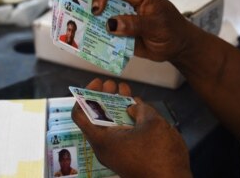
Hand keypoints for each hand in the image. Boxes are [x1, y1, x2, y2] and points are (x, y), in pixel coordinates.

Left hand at [71, 78, 191, 177]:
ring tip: (125, 90)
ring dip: (116, 106)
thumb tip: (133, 106)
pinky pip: (121, 134)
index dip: (85, 95)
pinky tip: (136, 107)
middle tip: (112, 84)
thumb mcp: (152, 123)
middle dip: (103, 97)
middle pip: (96, 117)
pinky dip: (125, 119)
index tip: (98, 83)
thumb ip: (140, 109)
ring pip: (110, 125)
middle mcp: (104, 147)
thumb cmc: (160, 155)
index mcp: (102, 139)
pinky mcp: (127, 156)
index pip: (79, 115)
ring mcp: (116, 153)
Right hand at [91, 0, 199, 62]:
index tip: (97, 9)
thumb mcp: (157, 27)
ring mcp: (120, 17)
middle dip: (90, 5)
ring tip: (84, 32)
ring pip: (99, 15)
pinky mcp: (117, 32)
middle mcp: (125, 2)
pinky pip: (103, 32)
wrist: (177, 47)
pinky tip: (91, 43)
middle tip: (86, 20)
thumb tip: (110, 24)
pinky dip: (96, 36)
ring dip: (90, 22)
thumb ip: (135, 24)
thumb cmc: (172, 30)